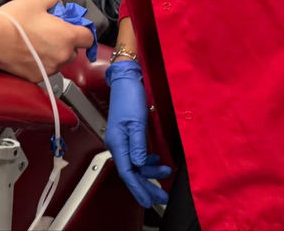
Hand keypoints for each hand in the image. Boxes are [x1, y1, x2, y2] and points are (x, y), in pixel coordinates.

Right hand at [0, 0, 94, 81]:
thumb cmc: (13, 21)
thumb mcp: (35, 0)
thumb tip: (57, 4)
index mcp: (67, 36)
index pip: (88, 37)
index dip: (81, 30)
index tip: (73, 26)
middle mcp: (63, 56)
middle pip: (74, 50)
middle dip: (65, 42)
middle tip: (49, 31)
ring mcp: (50, 69)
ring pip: (59, 61)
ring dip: (53, 53)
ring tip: (35, 42)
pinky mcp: (37, 77)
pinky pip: (45, 69)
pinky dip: (40, 62)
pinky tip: (27, 52)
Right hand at [104, 59, 170, 208]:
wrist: (126, 81)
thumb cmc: (130, 98)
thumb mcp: (137, 123)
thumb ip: (138, 146)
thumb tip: (139, 164)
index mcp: (117, 143)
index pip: (127, 172)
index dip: (138, 189)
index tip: (148, 201)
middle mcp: (118, 144)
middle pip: (132, 172)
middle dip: (147, 186)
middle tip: (162, 197)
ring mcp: (123, 141)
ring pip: (136, 164)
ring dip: (151, 172)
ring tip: (166, 173)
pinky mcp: (128, 136)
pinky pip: (137, 155)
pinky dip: (148, 162)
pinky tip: (157, 161)